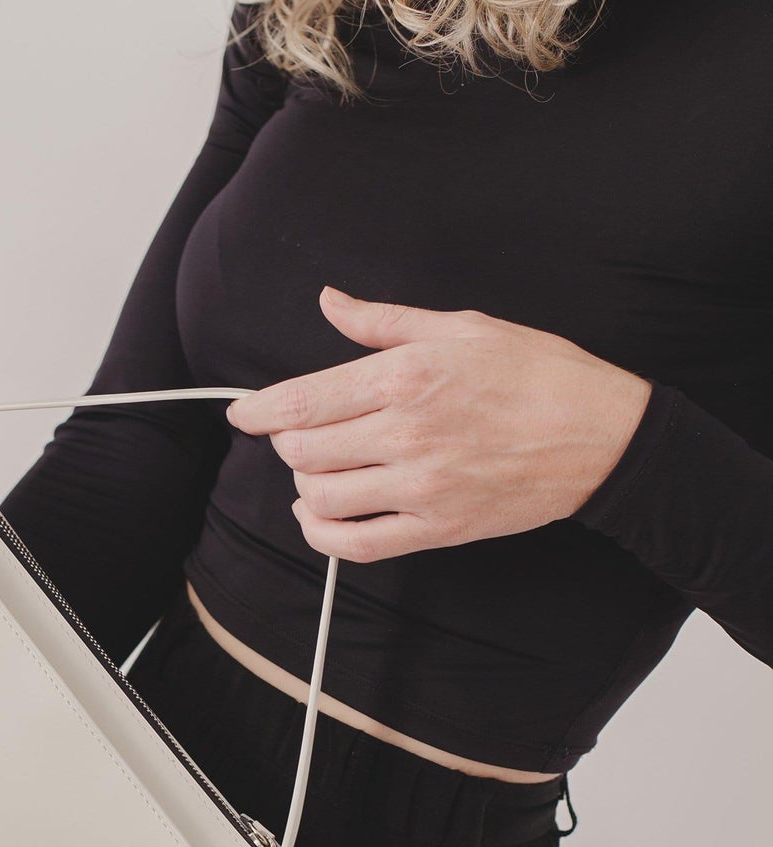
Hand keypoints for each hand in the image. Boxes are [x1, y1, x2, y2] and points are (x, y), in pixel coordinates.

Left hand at [223, 286, 652, 561]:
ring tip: (318, 469)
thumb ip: (384, 321)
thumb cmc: (540, 374)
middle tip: (302, 433)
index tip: (243, 413)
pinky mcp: (437, 527)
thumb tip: (331, 301)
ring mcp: (421, 486)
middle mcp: (406, 432)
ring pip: (321, 497)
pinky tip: (319, 517)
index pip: (304, 400)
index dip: (260, 410)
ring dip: (305, 484)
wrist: (604, 437)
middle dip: (288, 442)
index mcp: (406, 376)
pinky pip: (357, 545)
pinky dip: (323, 534)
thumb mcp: (462, 326)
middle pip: (302, 450)